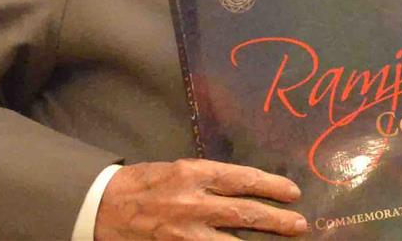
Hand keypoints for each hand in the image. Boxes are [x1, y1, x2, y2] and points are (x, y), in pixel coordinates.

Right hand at [94, 159, 304, 239]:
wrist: (101, 206)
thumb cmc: (146, 184)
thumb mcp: (179, 170)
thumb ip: (211, 179)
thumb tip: (248, 188)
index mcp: (194, 174)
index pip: (244, 180)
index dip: (273, 187)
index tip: (293, 193)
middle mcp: (192, 202)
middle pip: (245, 213)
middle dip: (277, 220)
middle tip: (300, 224)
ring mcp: (183, 231)